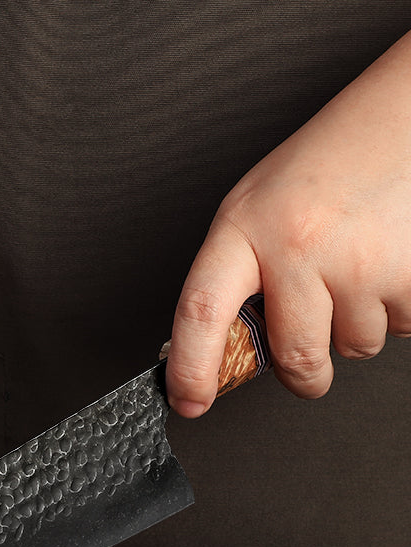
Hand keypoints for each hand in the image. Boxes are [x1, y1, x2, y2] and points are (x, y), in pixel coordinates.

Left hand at [166, 33, 410, 416]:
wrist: (404, 113)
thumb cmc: (325, 165)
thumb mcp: (256, 209)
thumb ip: (237, 275)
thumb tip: (221, 348)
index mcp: (245, 228)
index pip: (201, 312)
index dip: (192, 368)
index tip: (189, 401)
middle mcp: (298, 246)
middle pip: (294, 356)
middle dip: (303, 374)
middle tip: (306, 356)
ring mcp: (359, 261)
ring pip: (353, 347)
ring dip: (354, 329)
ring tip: (355, 270)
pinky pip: (401, 329)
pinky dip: (395, 311)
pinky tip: (386, 265)